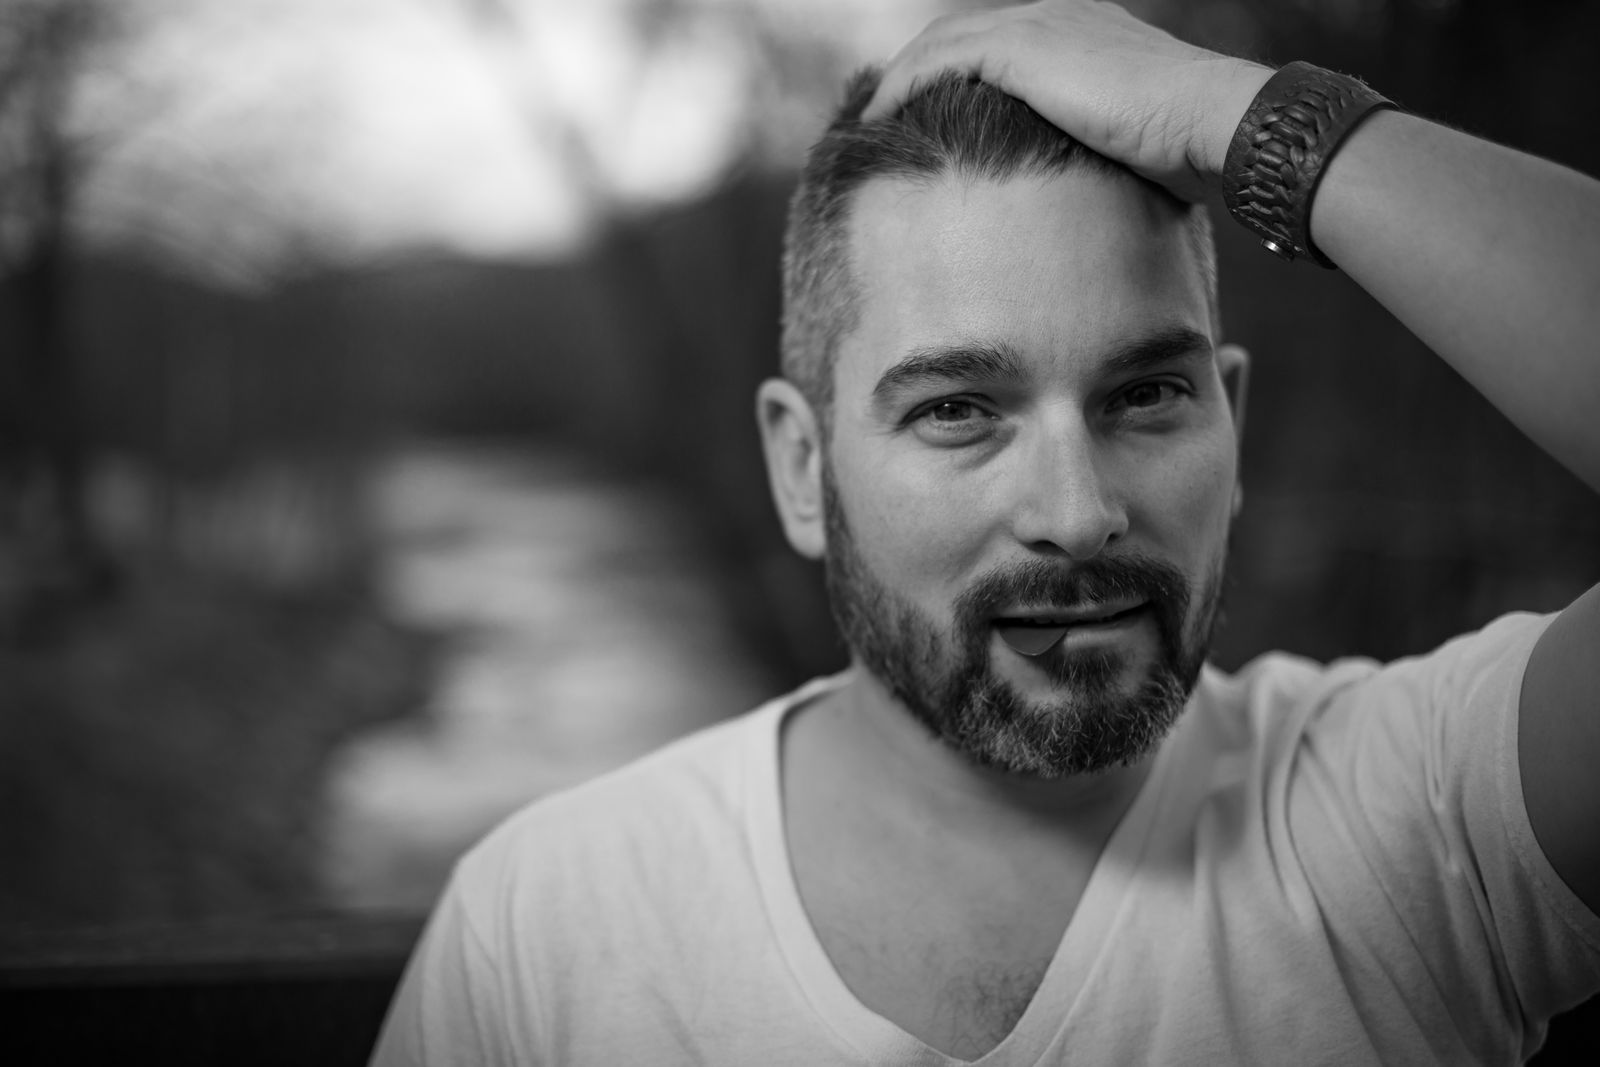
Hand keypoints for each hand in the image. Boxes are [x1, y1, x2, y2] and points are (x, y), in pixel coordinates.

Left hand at [862, 0, 1270, 201]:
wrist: (1211, 125)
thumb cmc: (1190, 154)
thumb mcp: (1134, 151)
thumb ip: (1097, 157)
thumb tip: (1084, 206)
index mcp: (1083, 33)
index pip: (999, 46)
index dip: (956, 77)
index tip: (927, 117)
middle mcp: (1057, 16)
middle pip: (961, 35)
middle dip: (918, 72)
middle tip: (882, 116)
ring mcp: (1039, 25)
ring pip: (941, 43)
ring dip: (900, 80)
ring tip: (869, 121)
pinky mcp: (1022, 46)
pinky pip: (938, 60)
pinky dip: (904, 85)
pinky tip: (879, 118)